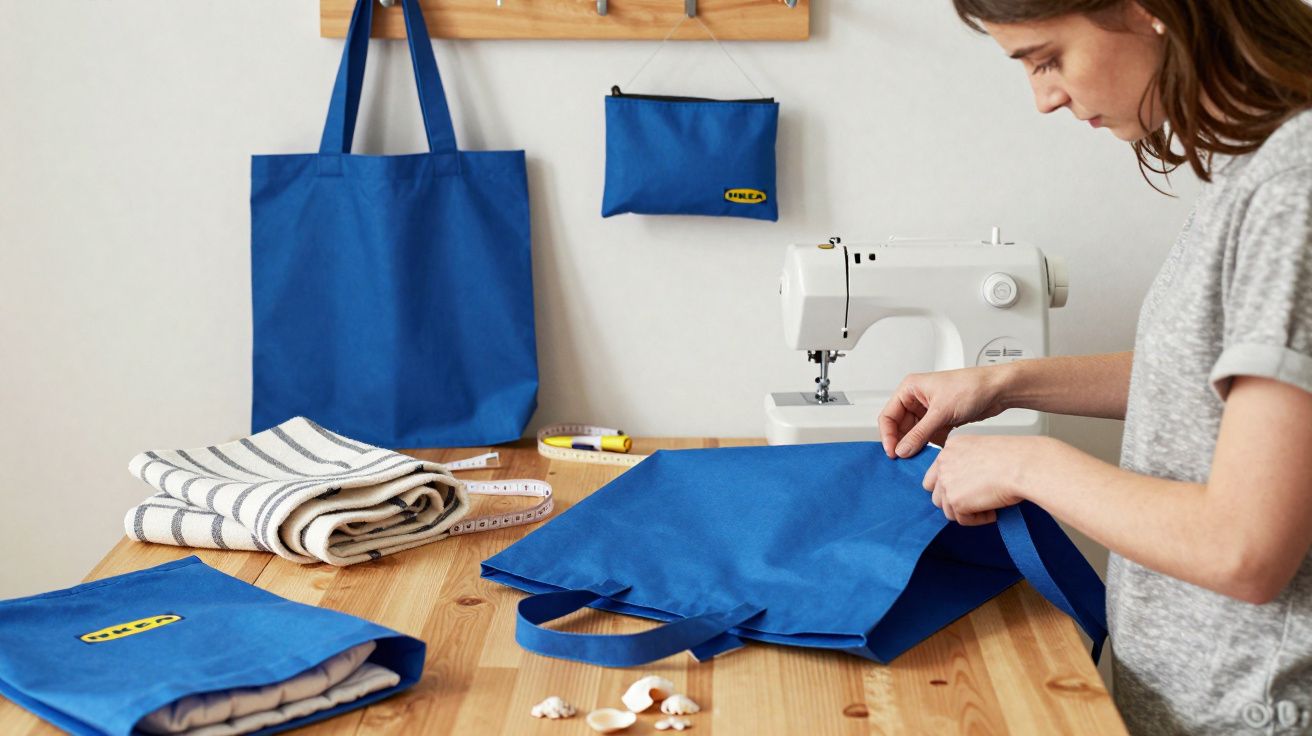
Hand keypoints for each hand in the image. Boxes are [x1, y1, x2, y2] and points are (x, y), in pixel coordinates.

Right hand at [878, 366, 1012, 458]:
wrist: (997, 390)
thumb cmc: (971, 386)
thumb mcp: (941, 412)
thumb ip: (919, 433)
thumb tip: (902, 450)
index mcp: (910, 389)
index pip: (888, 415)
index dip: (888, 435)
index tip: (893, 452)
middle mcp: (917, 399)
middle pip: (899, 426)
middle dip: (903, 442)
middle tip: (906, 458)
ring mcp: (928, 410)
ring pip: (913, 433)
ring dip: (916, 445)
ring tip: (920, 456)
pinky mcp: (940, 420)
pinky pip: (927, 436)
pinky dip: (929, 445)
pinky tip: (933, 451)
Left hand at [923, 435, 1052, 525]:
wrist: (1023, 465)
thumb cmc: (1015, 458)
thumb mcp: (985, 451)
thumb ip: (968, 464)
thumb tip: (966, 486)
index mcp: (951, 446)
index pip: (936, 473)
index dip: (950, 486)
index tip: (966, 492)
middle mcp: (943, 462)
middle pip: (936, 494)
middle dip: (955, 502)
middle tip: (976, 502)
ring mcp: (946, 481)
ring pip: (947, 509)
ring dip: (967, 512)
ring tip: (989, 506)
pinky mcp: (955, 500)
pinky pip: (961, 520)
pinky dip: (977, 519)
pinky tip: (992, 511)